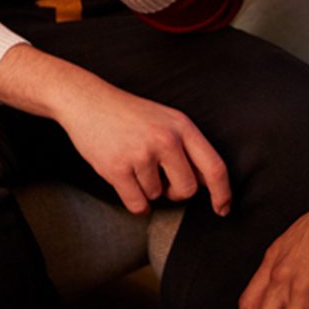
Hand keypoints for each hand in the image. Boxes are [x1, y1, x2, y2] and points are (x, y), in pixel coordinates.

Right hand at [0, 45, 229, 216]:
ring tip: (131, 161)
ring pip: (157, 196)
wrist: (86, 100)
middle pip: (186, 190)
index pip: (214, 167)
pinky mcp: (118, 168)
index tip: (222, 209)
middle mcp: (165, 139)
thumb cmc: (127, 113)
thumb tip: (207, 185)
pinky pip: (137, 204)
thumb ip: (187, 147)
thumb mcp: (164, 119)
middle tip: (159, 177)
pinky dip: (133, 200)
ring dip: (146, 188)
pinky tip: (123, 179)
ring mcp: (140, 153)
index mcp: (181, 125)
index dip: (222, 193)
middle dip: (174, 191)